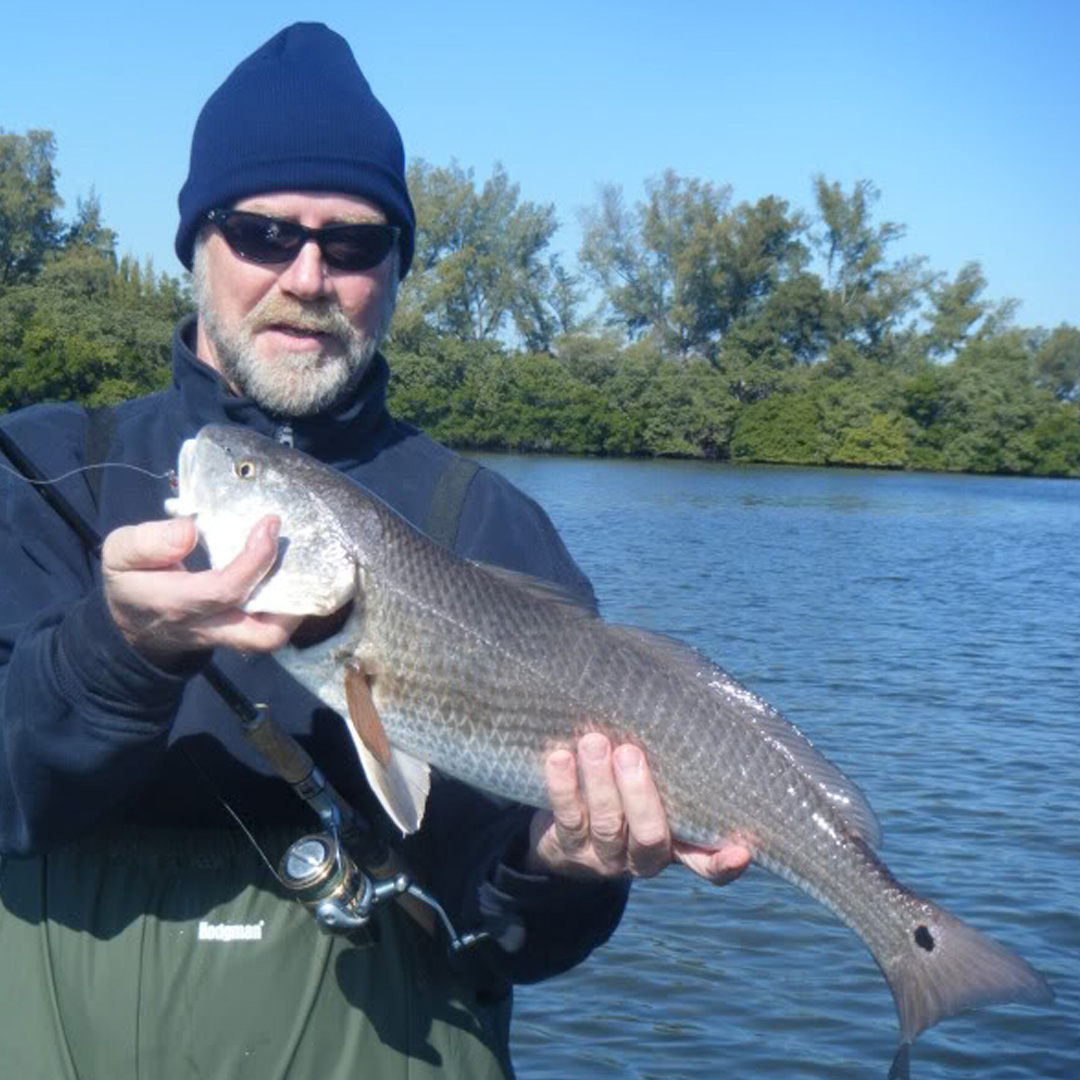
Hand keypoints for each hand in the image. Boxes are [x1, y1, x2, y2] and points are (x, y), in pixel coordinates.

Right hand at [102, 515, 301, 662]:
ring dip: (292, 607)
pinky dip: (286, 608)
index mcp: (175, 603)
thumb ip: (148, 542)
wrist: (132, 624)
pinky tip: (288, 576)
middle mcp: (206, 626)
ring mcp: (224, 636)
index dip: (255, 558)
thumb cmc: (132, 580)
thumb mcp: (120, 554)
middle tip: (292, 550)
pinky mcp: (236, 635)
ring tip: (299, 566)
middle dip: (287, 591)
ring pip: (269, 638)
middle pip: (260, 632)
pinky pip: (268, 631)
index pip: (225, 589)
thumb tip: (190, 530)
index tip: (269, 524)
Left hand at [525, 732, 751, 884]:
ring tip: (594, 742)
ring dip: (600, 782)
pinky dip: (564, 786)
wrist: (565, 834)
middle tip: (630, 752)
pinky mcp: (568, 848)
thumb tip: (674, 695)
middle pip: (649, 837)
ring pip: (607, 825)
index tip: (743, 849)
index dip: (725, 861)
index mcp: (675, 844)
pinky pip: (567, 818)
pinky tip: (559, 757)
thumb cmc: (623, 791)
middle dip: (640, 794)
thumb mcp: (652, 785)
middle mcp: (643, 858)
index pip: (707, 863)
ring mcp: (605, 857)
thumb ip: (668, 765)